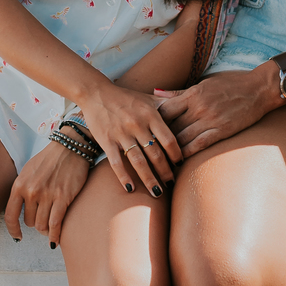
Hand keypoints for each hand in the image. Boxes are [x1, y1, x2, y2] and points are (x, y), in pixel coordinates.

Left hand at [5, 142, 90, 245]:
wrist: (70, 148)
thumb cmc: (49, 159)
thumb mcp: (28, 171)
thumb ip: (22, 188)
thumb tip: (19, 207)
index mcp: (19, 185)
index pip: (10, 215)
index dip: (13, 230)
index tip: (17, 237)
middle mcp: (31, 191)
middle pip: (30, 222)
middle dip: (36, 223)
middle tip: (43, 220)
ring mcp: (47, 195)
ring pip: (42, 225)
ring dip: (46, 230)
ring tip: (50, 230)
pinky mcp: (62, 198)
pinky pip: (55, 224)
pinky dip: (55, 236)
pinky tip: (55, 241)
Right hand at [79, 81, 184, 196]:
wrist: (96, 93)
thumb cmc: (126, 97)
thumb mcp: (149, 98)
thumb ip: (168, 104)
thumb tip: (189, 104)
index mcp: (150, 114)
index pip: (168, 139)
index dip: (176, 154)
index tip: (180, 165)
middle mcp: (137, 125)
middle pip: (155, 154)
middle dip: (165, 171)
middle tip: (171, 183)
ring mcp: (121, 133)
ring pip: (138, 161)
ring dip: (149, 179)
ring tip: (157, 193)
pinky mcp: (106, 140)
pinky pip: (116, 162)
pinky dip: (123, 177)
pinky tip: (131, 189)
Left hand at [154, 66, 281, 157]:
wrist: (260, 88)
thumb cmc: (232, 84)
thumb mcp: (204, 83)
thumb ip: (179, 92)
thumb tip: (156, 93)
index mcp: (192, 94)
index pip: (164, 110)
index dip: (153, 122)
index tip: (145, 130)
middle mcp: (199, 107)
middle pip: (171, 126)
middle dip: (158, 139)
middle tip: (146, 150)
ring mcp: (211, 119)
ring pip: (183, 138)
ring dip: (170, 150)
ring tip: (159, 159)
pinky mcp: (223, 130)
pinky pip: (200, 144)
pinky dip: (188, 153)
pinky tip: (179, 161)